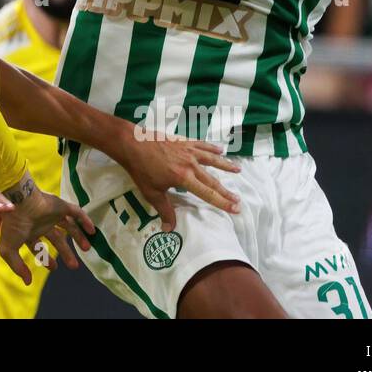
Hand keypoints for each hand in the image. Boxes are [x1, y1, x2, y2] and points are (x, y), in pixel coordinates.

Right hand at [0, 172, 93, 284]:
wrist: (20, 202)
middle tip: (74, 266)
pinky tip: (92, 231)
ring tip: (87, 249)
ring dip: (78, 237)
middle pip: (57, 239)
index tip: (54, 268)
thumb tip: (27, 282)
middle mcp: (42, 223)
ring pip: (68, 226)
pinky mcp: (61, 205)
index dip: (45, 258)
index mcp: (29, 232)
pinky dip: (85, 220)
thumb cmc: (13, 225)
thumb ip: (18, 267)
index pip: (39, 246)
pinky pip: (77, 212)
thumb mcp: (9, 250)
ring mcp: (52, 214)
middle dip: (66, 253)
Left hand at [119, 131, 241, 230]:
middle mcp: (190, 164)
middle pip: (212, 179)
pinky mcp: (183, 141)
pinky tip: (220, 149)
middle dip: (226, 191)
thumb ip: (164, 210)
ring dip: (225, 165)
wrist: (132, 144)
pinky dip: (211, 147)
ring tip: (238, 169)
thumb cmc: (141, 169)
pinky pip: (201, 145)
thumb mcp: (152, 193)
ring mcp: (188, 151)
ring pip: (211, 159)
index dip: (222, 202)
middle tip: (238, 198)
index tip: (236, 208)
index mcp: (184, 178)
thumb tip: (169, 229)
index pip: (208, 193)